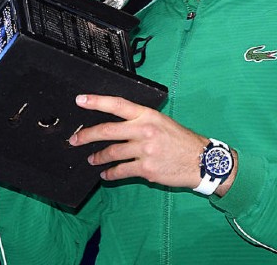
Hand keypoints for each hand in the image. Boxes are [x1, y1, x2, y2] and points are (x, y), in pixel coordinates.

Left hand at [68, 94, 207, 188]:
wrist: (201, 160)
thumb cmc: (182, 140)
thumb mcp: (162, 122)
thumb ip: (140, 121)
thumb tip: (117, 124)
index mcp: (148, 115)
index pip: (118, 104)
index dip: (97, 101)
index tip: (80, 100)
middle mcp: (144, 130)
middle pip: (107, 131)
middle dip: (86, 135)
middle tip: (75, 139)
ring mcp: (144, 150)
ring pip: (111, 153)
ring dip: (98, 157)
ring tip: (92, 159)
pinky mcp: (145, 169)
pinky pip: (121, 171)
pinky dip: (110, 174)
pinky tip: (106, 175)